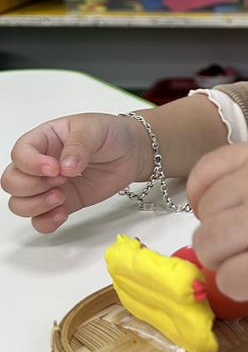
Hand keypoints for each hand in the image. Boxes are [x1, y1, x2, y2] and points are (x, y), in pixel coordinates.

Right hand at [1, 113, 149, 232]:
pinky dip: (45, 222)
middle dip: (31, 186)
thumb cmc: (110, 133)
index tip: (54, 168)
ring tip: (62, 197)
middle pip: (11, 181)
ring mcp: (50, 186)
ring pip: (19, 203)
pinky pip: (40, 220)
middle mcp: (40, 164)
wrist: (132, 152)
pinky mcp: (64, 203)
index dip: (31, 164)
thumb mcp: (94, 129)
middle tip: (60, 181)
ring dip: (35, 205)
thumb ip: (78, 146)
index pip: (19, 154)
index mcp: (43, 139)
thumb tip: (65, 166)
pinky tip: (62, 213)